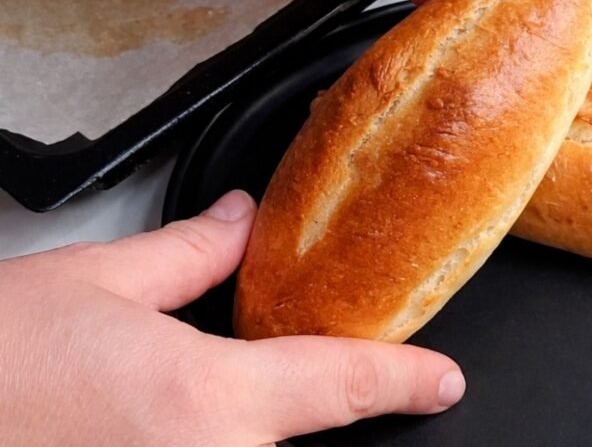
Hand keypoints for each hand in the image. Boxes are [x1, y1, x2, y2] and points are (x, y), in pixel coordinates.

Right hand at [0, 190, 464, 445]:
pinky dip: (223, 446)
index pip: (345, 382)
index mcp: (206, 400)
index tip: (442, 383)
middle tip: (263, 373)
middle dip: (312, 408)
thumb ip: (189, 256)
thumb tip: (238, 224)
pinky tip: (173, 424)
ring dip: (261, 432)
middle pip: (306, 439)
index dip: (406, 380)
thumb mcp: (93, 282)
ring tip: (183, 394)